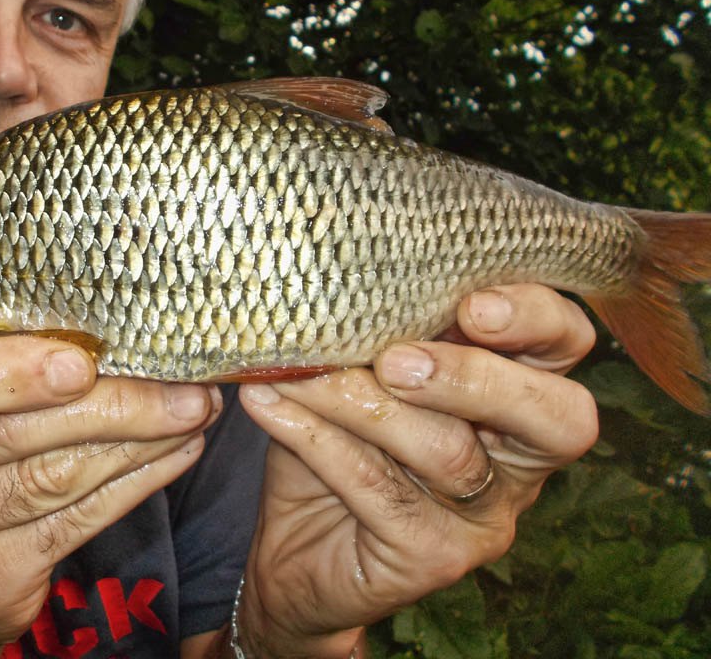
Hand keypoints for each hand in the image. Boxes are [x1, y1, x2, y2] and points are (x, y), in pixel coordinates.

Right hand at [0, 336, 220, 652]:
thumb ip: (8, 368)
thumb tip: (123, 327)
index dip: (2, 372)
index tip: (81, 362)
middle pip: (10, 434)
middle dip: (114, 405)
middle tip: (186, 386)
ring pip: (52, 478)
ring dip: (139, 441)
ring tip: (194, 412)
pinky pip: (76, 522)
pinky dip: (136, 484)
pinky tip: (176, 454)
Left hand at [236, 284, 598, 657]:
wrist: (296, 553)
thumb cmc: (335, 445)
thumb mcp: (358, 374)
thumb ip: (373, 332)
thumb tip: (330, 276)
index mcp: (516, 393)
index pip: (565, 344)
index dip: (535, 317)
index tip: (471, 304)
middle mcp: (518, 461)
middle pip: (555, 416)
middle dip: (477, 376)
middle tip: (397, 360)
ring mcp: (484, 518)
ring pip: (447, 450)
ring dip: (360, 400)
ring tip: (296, 372)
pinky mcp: (435, 558)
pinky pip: (381, 490)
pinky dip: (318, 438)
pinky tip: (269, 405)